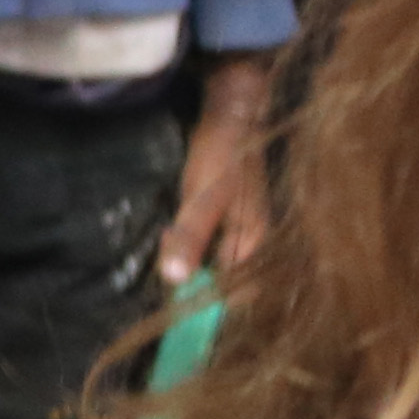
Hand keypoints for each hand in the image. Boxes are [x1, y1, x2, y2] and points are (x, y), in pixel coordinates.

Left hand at [160, 55, 276, 287]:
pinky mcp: (223, 216)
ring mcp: (238, 228)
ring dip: (187, 261)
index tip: (177, 305)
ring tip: (165, 251)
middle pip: (221, 278)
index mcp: (253, 243)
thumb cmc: (222, 157)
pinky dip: (186, 244)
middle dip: (192, 281)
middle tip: (165, 271)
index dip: (206, 302)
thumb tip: (175, 280)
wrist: (232, 113)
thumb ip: (191, 237)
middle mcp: (249, 241)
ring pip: (211, 260)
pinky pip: (205, 242)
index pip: (234, 292)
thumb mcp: (202, 199)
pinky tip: (169, 237)